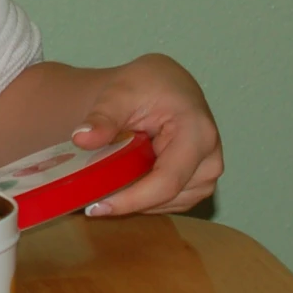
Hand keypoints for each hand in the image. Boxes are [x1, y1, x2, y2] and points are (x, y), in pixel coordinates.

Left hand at [70, 53, 221, 215]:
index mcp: (198, 132)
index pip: (166, 181)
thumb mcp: (119, 93)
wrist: (160, 85)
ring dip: (136, 200)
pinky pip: (170, 201)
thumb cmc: (145, 85)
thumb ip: (102, 117)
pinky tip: (122, 186)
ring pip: (168, 203)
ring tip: (103, 188)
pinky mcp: (198, 182)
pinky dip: (145, 198)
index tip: (97, 207)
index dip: (132, 200)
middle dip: (129, 201)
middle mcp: (210, 157)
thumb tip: (82, 138)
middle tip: (89, 200)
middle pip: (168, 196)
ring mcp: (207, 173)